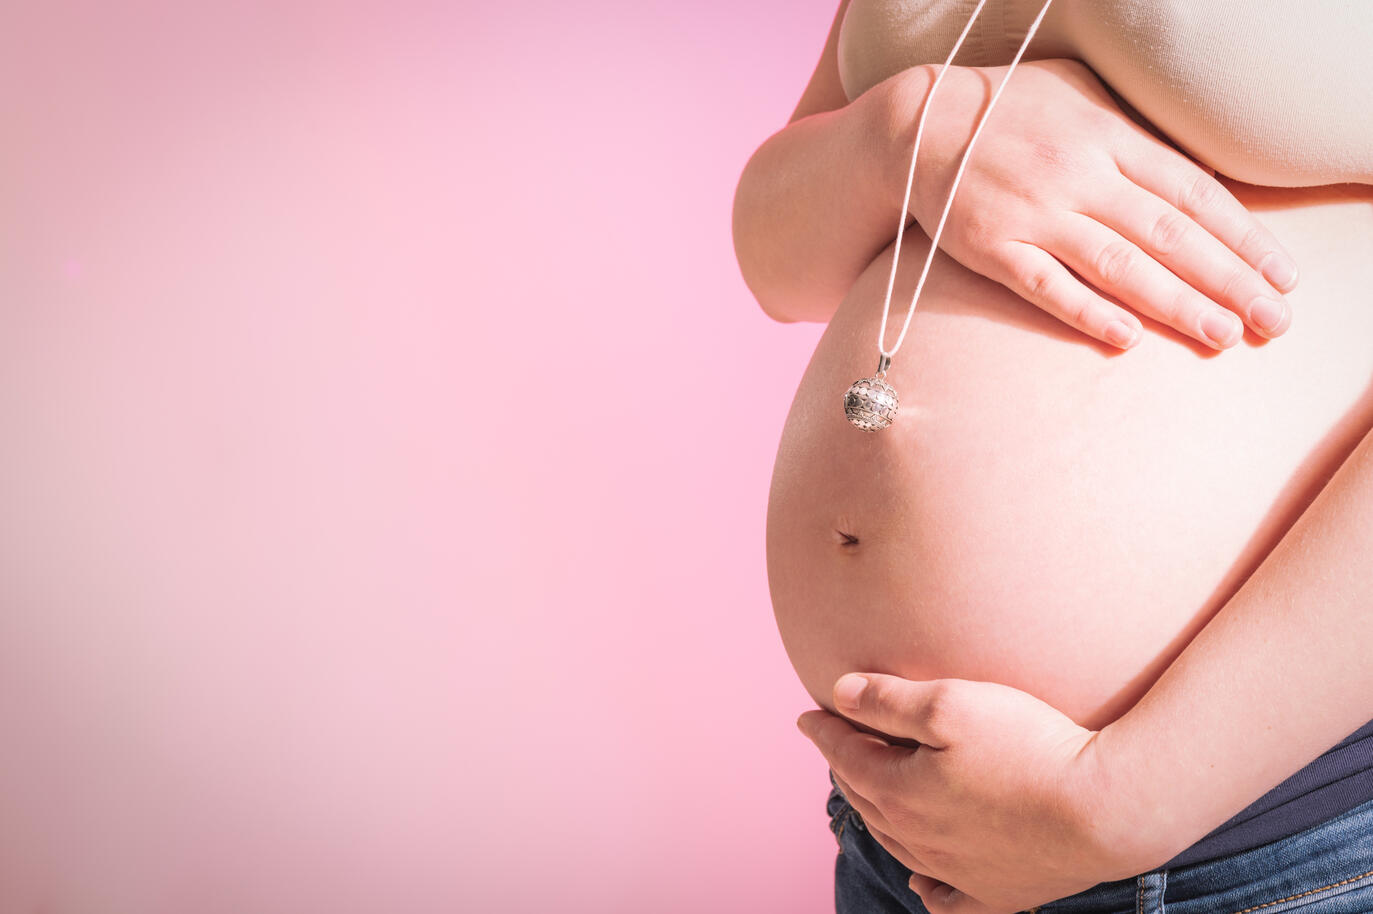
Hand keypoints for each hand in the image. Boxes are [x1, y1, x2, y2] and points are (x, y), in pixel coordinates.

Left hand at [797, 673, 1145, 913]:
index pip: (848, 757)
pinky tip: (921, 885)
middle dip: (847, 769)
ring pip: (899, 845)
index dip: (825, 733)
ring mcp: (960, 873)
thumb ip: (889, 700)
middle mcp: (920, 840)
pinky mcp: (1000, 892)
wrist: (1106, 810)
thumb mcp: (951, 703)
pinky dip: (928, 889)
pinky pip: (949, 898)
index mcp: (901, 793)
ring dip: (877, 816)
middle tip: (838, 745)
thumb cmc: (1028, 747)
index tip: (808, 715)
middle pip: (868, 801)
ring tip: (869, 794)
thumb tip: (839, 693)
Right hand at [874, 58, 1297, 349]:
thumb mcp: (1081, 94)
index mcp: (1107, 135)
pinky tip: (1129, 338)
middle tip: (1271, 322)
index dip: (1243, 236)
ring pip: (1117, 265)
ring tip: (1221, 335)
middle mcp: (1077, 174)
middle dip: (1227, 281)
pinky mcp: (991, 247)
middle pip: (1168, 235)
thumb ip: (1138, 133)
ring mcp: (1033, 214)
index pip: (1194, 192)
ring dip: (1174, 304)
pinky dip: (1088, 311)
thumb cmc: (1009, 110)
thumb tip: (1202, 175)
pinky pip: (1046, 286)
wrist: (918, 126)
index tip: (1280, 276)